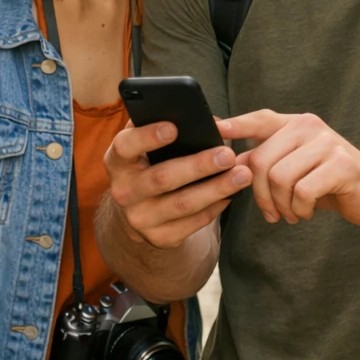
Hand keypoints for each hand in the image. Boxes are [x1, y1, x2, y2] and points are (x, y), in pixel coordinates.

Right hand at [104, 121, 251, 247]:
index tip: (174, 128)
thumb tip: (210, 121)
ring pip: (183, 204)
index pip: (126, 146)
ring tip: (242, 175)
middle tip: (227, 155)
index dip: (147, 137)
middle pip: (163, 178)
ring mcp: (140, 219)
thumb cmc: (149, 163)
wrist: (138, 208)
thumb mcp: (146, 145)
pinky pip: (193, 223)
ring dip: (216, 189)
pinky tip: (231, 195)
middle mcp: (124, 191)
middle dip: (198, 166)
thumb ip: (164, 125)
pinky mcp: (160, 238)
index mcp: (118, 161)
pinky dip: (215, 207)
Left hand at [220, 110, 359, 227]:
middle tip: (271, 213)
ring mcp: (327, 143)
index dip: (237, 125)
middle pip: (261, 160)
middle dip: (259, 195)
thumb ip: (264, 161)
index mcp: (296, 125)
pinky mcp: (342, 165)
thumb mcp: (294, 168)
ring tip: (292, 213)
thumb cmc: (328, 181)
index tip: (216, 129)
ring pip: (279, 178)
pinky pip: (302, 192)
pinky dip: (299, 210)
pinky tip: (305, 213)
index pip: (261, 119)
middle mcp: (309, 127)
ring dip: (281, 206)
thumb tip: (227, 161)